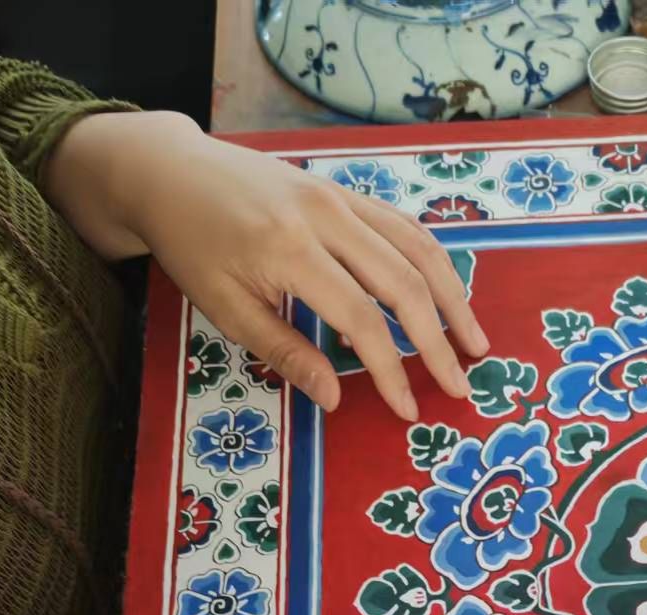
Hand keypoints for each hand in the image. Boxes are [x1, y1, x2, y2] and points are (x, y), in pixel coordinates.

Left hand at [45, 112, 487, 419]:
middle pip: (403, 282)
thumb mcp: (225, 309)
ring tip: (474, 342)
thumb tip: (335, 397)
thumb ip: (284, 352)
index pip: (362, 320)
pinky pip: (402, 225)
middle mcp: (325, 217)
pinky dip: (432, 263)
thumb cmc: (192, 247)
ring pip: (416, 246)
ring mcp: (339, 197)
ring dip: (453, 297)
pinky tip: (446, 296)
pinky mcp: (344, 190)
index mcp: (289, 251)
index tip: (408, 409)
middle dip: (437, 340)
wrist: (171, 172)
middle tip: (460, 384)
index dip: (392, 370)